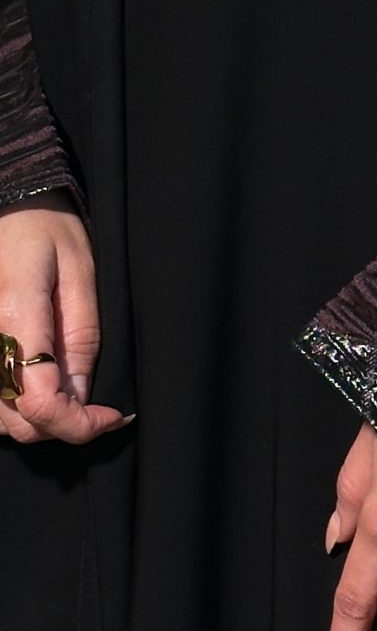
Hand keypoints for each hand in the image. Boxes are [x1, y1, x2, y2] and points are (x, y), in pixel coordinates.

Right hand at [0, 200, 129, 444]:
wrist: (7, 203)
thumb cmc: (45, 226)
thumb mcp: (81, 273)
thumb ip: (81, 339)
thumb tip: (82, 397)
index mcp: (15, 317)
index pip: (42, 404)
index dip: (81, 424)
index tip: (112, 415)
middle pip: (18, 422)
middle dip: (63, 427)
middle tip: (96, 408)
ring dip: (36, 422)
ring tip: (68, 396)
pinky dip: (13, 408)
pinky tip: (39, 388)